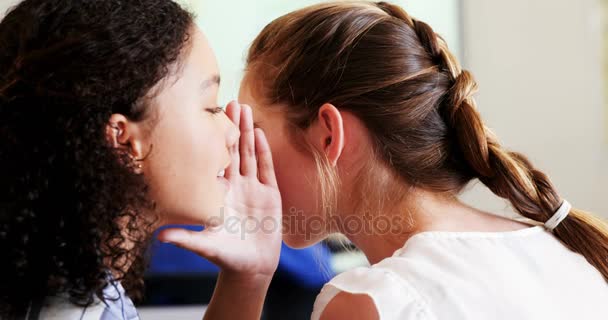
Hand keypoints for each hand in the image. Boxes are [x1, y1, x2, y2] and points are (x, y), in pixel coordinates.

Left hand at [158, 101, 281, 277]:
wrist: (251, 268)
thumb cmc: (225, 257)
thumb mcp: (205, 246)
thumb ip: (185, 239)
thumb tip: (158, 237)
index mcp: (217, 194)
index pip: (214, 162)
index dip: (212, 141)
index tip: (207, 119)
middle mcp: (234, 187)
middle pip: (233, 151)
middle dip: (232, 127)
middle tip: (229, 102)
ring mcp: (252, 188)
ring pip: (250, 154)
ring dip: (248, 132)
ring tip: (246, 109)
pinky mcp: (270, 194)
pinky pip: (266, 169)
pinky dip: (264, 151)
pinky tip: (260, 133)